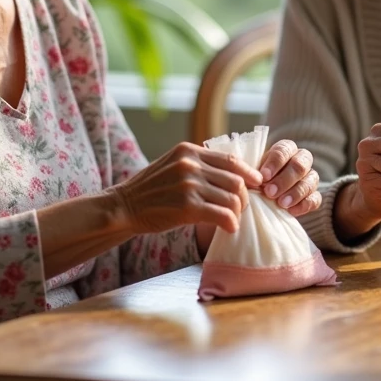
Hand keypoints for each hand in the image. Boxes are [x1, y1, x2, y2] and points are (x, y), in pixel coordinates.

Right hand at [111, 142, 262, 236]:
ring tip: (232, 219)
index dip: (248, 173)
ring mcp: (189, 185)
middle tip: (242, 207)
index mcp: (188, 151)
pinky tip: (230, 228)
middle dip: (244, 196)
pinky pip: (222, 215)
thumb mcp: (173, 165)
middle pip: (235, 180)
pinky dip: (231, 223)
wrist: (124, 207)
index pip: (230, 159)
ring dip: (238, 212)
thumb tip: (231, 174)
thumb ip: (197, 165)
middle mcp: (190, 164)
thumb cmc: (150, 190)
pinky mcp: (187, 207)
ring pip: (232, 198)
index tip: (257, 183)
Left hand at [257, 140, 321, 216]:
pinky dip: (304, 205)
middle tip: (270, 192)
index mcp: (286, 149)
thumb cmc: (257, 180)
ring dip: (295, 193)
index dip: (275, 163)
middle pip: (300, 165)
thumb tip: (254, 179)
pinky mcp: (314, 196)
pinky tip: (291, 211)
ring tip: (281, 204)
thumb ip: (253, 173)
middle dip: (284, 180)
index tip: (264, 176)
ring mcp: (310, 178)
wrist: (266, 199)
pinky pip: (315, 199)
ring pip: (310, 181)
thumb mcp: (253, 173)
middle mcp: (302, 160)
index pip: (284, 150)